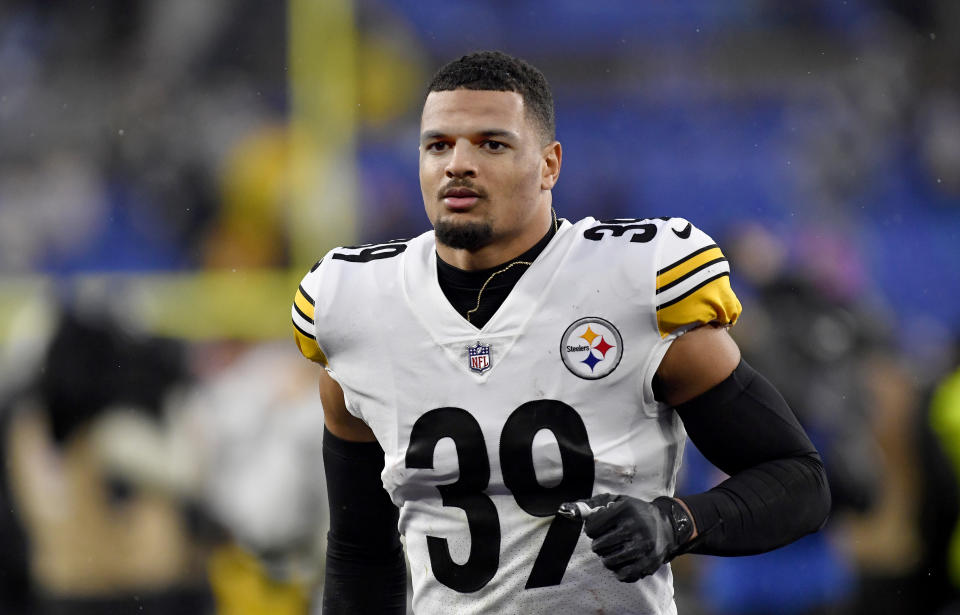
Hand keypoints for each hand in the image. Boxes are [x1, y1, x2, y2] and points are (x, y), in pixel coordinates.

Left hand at [561, 494, 693, 581]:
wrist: (667, 527)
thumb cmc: (634, 512)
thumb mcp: (615, 502)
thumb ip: (589, 506)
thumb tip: (564, 510)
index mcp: (625, 510)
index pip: (592, 527)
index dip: (591, 529)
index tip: (598, 528)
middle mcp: (635, 528)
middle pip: (598, 546)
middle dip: (598, 544)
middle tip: (606, 540)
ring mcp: (643, 547)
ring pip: (608, 562)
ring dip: (606, 558)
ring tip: (613, 550)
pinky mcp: (648, 564)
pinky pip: (622, 575)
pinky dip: (618, 570)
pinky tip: (622, 560)